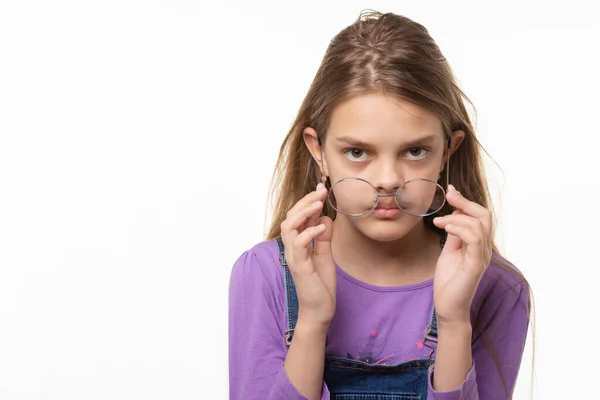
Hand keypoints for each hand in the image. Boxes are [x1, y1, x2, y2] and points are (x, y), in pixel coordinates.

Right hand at [280, 183, 335, 329]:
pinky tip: (321, 227)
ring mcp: (294, 256)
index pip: (299, 217)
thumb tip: (325, 219)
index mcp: (299, 244)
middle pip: (292, 217)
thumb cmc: (321, 285)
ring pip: (289, 226)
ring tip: (318, 204)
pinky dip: (309, 232)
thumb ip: (323, 238)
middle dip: (306, 201)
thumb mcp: (325, 255)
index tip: (321, 189)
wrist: (320, 310)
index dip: (309, 202)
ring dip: (304, 213)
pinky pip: (299, 244)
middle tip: (321, 191)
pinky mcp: (299, 266)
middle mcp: (293, 248)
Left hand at [432, 184, 492, 325]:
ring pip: (480, 225)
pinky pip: (475, 240)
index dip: (466, 201)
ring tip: (439, 221)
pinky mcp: (475, 265)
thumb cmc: (449, 280)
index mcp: (479, 244)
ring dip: (457, 217)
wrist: (448, 307)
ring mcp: (481, 257)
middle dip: (465, 202)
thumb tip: (454, 215)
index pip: (480, 216)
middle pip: (485, 216)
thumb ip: (454, 234)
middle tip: (448, 195)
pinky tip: (445, 228)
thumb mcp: (449, 251)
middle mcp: (484, 248)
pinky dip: (460, 229)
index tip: (450, 191)